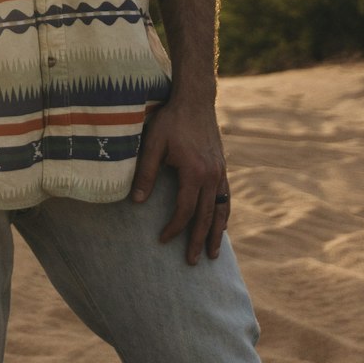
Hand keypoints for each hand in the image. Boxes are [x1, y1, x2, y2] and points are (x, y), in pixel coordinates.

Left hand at [131, 99, 229, 264]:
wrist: (195, 100)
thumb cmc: (171, 120)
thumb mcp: (153, 143)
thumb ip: (146, 172)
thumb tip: (138, 201)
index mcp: (194, 172)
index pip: (185, 210)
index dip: (174, 227)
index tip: (163, 240)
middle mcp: (211, 176)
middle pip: (206, 216)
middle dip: (198, 240)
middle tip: (192, 262)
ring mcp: (220, 172)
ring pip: (220, 210)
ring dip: (217, 233)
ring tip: (213, 254)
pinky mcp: (222, 168)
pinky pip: (225, 198)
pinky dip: (223, 215)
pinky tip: (220, 225)